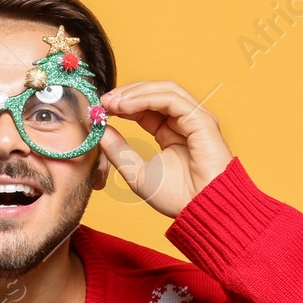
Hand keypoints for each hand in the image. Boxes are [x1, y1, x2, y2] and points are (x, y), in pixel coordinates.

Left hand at [98, 81, 234, 218]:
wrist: (200, 211)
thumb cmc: (177, 198)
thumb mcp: (137, 172)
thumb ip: (118, 150)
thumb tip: (100, 130)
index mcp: (171, 133)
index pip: (146, 107)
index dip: (124, 104)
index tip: (101, 108)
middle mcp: (185, 122)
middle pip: (155, 93)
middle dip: (127, 94)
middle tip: (104, 100)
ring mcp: (195, 119)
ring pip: (164, 91)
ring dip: (135, 93)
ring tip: (113, 102)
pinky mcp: (202, 120)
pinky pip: (172, 99)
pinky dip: (147, 98)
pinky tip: (126, 106)